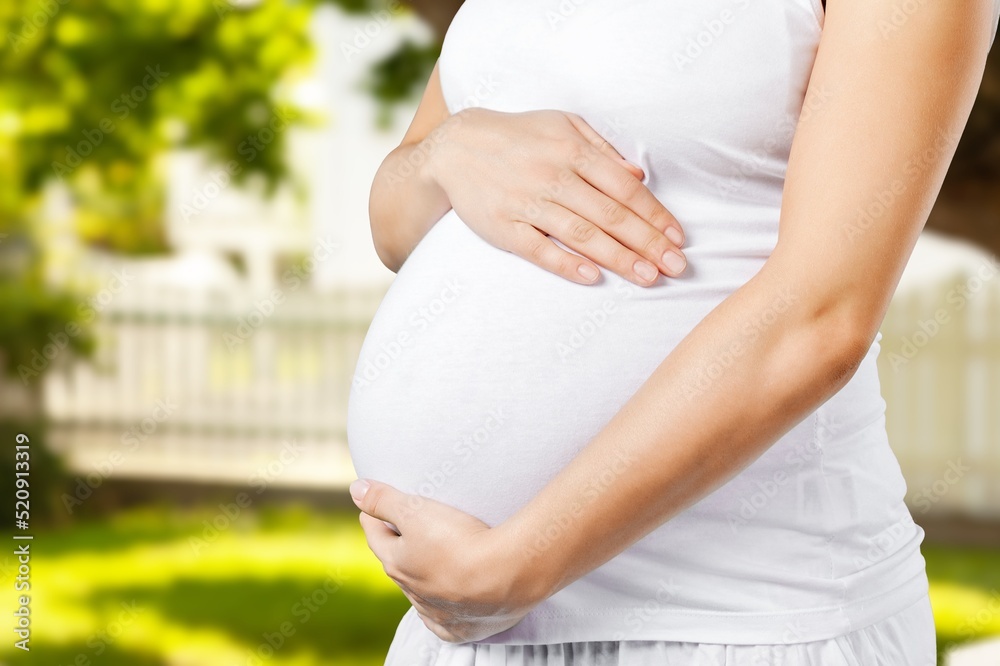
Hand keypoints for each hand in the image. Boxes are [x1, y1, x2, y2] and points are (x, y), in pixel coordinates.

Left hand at [350, 478, 541, 642]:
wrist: (504, 577)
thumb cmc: (457, 540)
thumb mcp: (416, 511)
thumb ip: (384, 500)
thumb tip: (356, 490)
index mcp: (397, 562)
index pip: (376, 534)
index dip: (373, 516)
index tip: (371, 506)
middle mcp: (412, 591)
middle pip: (396, 563)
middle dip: (394, 546)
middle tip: (398, 529)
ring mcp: (437, 611)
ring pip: (419, 592)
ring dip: (419, 576)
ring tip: (426, 561)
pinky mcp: (461, 627)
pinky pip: (442, 620)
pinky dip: (439, 610)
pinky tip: (442, 604)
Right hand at [424, 107, 686, 285]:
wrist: (454, 149)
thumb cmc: (518, 136)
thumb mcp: (562, 125)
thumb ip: (602, 148)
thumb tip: (640, 176)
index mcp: (572, 150)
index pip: (625, 188)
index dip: (655, 214)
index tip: (679, 237)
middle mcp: (553, 177)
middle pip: (611, 216)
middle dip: (649, 243)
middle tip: (677, 267)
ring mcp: (527, 204)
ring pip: (582, 235)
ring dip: (619, 258)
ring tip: (648, 278)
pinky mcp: (504, 227)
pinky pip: (540, 250)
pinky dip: (567, 264)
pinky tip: (593, 277)